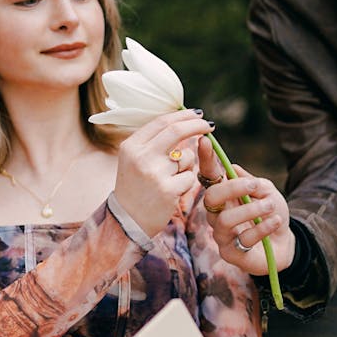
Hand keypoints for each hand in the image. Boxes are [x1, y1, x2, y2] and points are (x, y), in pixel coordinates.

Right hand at [114, 110, 211, 235]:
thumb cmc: (135, 188)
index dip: (183, 115)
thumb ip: (153, 141)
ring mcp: (154, 173)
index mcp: (131, 146)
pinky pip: (190, 177)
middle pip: (177, 131)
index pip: (162, 122)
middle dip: (197, 125)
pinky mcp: (168, 189)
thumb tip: (181, 121)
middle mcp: (141, 156)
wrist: (126, 222)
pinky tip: (172, 193)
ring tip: (170, 180)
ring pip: (187, 157)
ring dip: (186, 166)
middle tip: (210, 126)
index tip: (197, 114)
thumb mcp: (134, 160)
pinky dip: (186, 183)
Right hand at [197, 138, 295, 274]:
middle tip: (254, 186)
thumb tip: (231, 167)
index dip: (205, 159)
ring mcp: (221, 235)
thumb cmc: (272, 214)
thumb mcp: (267, 191)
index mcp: (223, 196)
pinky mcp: (230, 254)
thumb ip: (251, 181)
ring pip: (225, 219)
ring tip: (270, 206)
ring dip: (251, 210)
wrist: (285, 244)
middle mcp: (217, 214)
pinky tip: (275, 221)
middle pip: (211, 197)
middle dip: (233, 188)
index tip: (205, 140)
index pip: (209, 176)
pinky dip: (263, 227)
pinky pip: (242, 239)